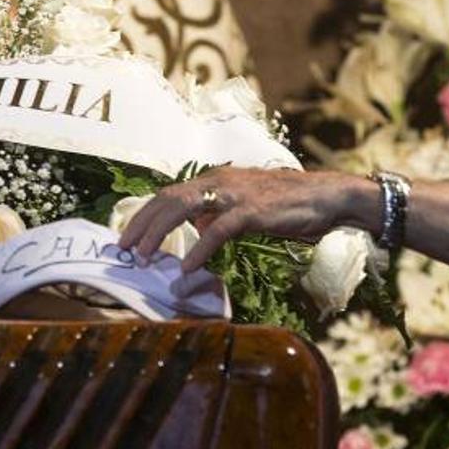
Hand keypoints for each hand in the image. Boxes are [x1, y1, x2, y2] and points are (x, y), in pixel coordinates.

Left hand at [116, 166, 373, 271]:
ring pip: (183, 208)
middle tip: (123, 251)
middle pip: (167, 199)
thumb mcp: (245, 206)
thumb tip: (197, 226)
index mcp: (215, 179)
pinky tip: (188, 269)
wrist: (325, 196)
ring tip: (144, 258)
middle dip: (141, 225)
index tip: (125, 238)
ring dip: (159, 235)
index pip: (168, 194)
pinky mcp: (252, 211)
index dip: (143, 215)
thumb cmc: (287, 204)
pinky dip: (200, 250)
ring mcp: (235, 194)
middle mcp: (219, 181)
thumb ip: (219, 213)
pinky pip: (218, 230)